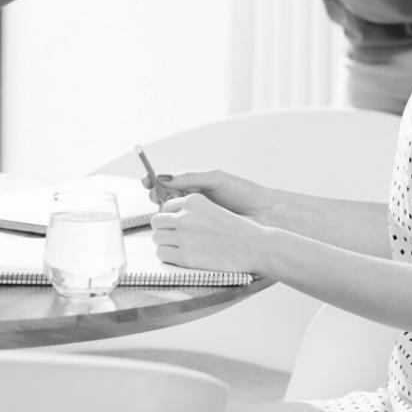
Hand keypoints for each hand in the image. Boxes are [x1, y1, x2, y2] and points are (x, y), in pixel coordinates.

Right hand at [139, 168, 272, 222]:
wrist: (265, 214)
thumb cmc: (242, 193)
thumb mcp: (215, 179)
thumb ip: (190, 177)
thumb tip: (163, 177)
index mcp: (195, 187)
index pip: (168, 184)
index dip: (155, 182)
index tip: (146, 181)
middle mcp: (192, 203)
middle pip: (165, 199)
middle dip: (156, 196)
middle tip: (154, 195)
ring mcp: (196, 219)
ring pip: (170, 215)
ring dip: (163, 212)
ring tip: (164, 208)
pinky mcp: (200, 235)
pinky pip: (181, 231)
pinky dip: (173, 228)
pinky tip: (171, 223)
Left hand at [150, 192, 269, 275]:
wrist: (255, 247)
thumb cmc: (237, 232)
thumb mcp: (213, 210)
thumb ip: (192, 212)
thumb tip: (172, 220)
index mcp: (193, 200)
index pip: (166, 206)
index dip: (170, 218)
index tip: (177, 227)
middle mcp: (185, 215)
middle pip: (157, 221)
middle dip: (164, 230)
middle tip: (175, 240)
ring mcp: (184, 235)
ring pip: (157, 237)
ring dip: (165, 244)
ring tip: (178, 250)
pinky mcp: (185, 255)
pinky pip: (162, 254)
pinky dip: (168, 257)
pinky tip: (180, 259)